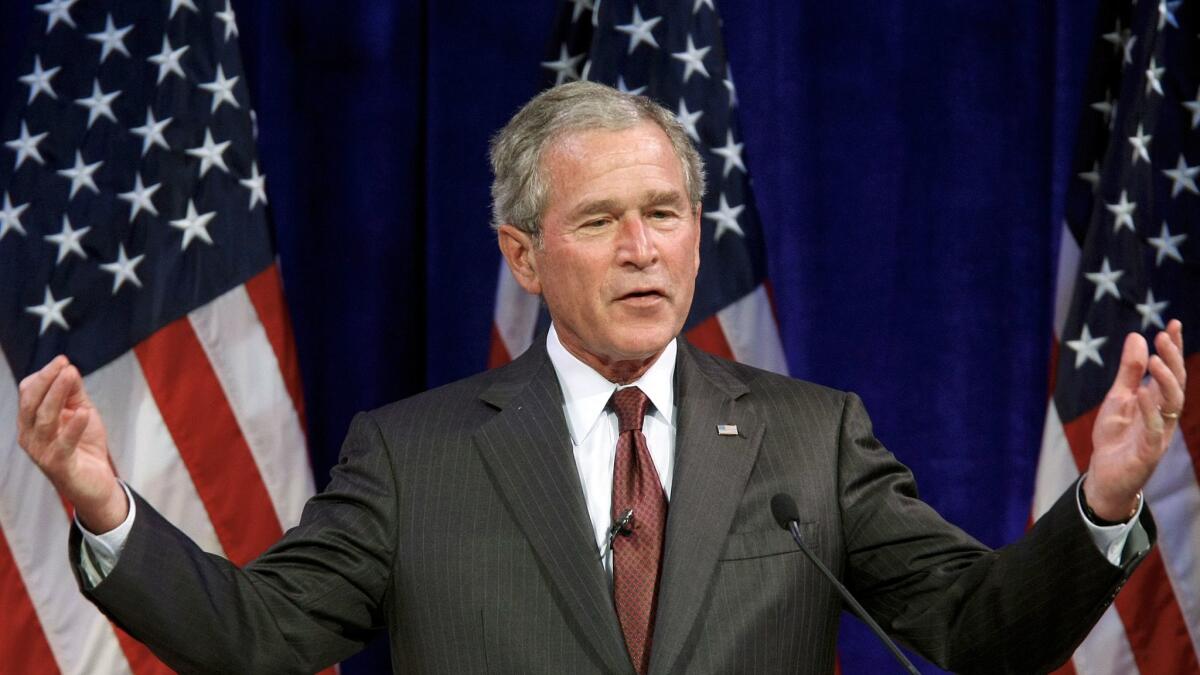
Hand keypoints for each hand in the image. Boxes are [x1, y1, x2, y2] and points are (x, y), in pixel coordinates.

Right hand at [16, 355, 127, 531]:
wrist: (95, 482)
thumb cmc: (84, 445)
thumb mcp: (81, 412)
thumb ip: (74, 393)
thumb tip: (69, 368)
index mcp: (31, 422)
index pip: (28, 394)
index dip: (44, 376)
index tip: (63, 361)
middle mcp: (30, 436)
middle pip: (31, 404)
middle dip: (46, 381)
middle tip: (63, 364)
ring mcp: (42, 451)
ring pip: (44, 420)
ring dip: (57, 395)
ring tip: (70, 377)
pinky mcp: (59, 465)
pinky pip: (63, 444)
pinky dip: (73, 427)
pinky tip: (83, 412)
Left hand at [1085, 320, 1185, 520]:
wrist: (1105, 475)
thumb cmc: (1115, 437)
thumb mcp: (1117, 398)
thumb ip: (1129, 372)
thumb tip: (1137, 337)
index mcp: (1157, 401)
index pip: (1170, 371)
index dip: (1174, 348)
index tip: (1173, 324)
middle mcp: (1164, 415)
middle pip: (1176, 383)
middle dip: (1173, 358)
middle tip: (1164, 335)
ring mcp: (1159, 433)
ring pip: (1172, 404)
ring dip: (1166, 380)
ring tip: (1156, 359)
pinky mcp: (1149, 452)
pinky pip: (1154, 429)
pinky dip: (1150, 410)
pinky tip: (1143, 392)